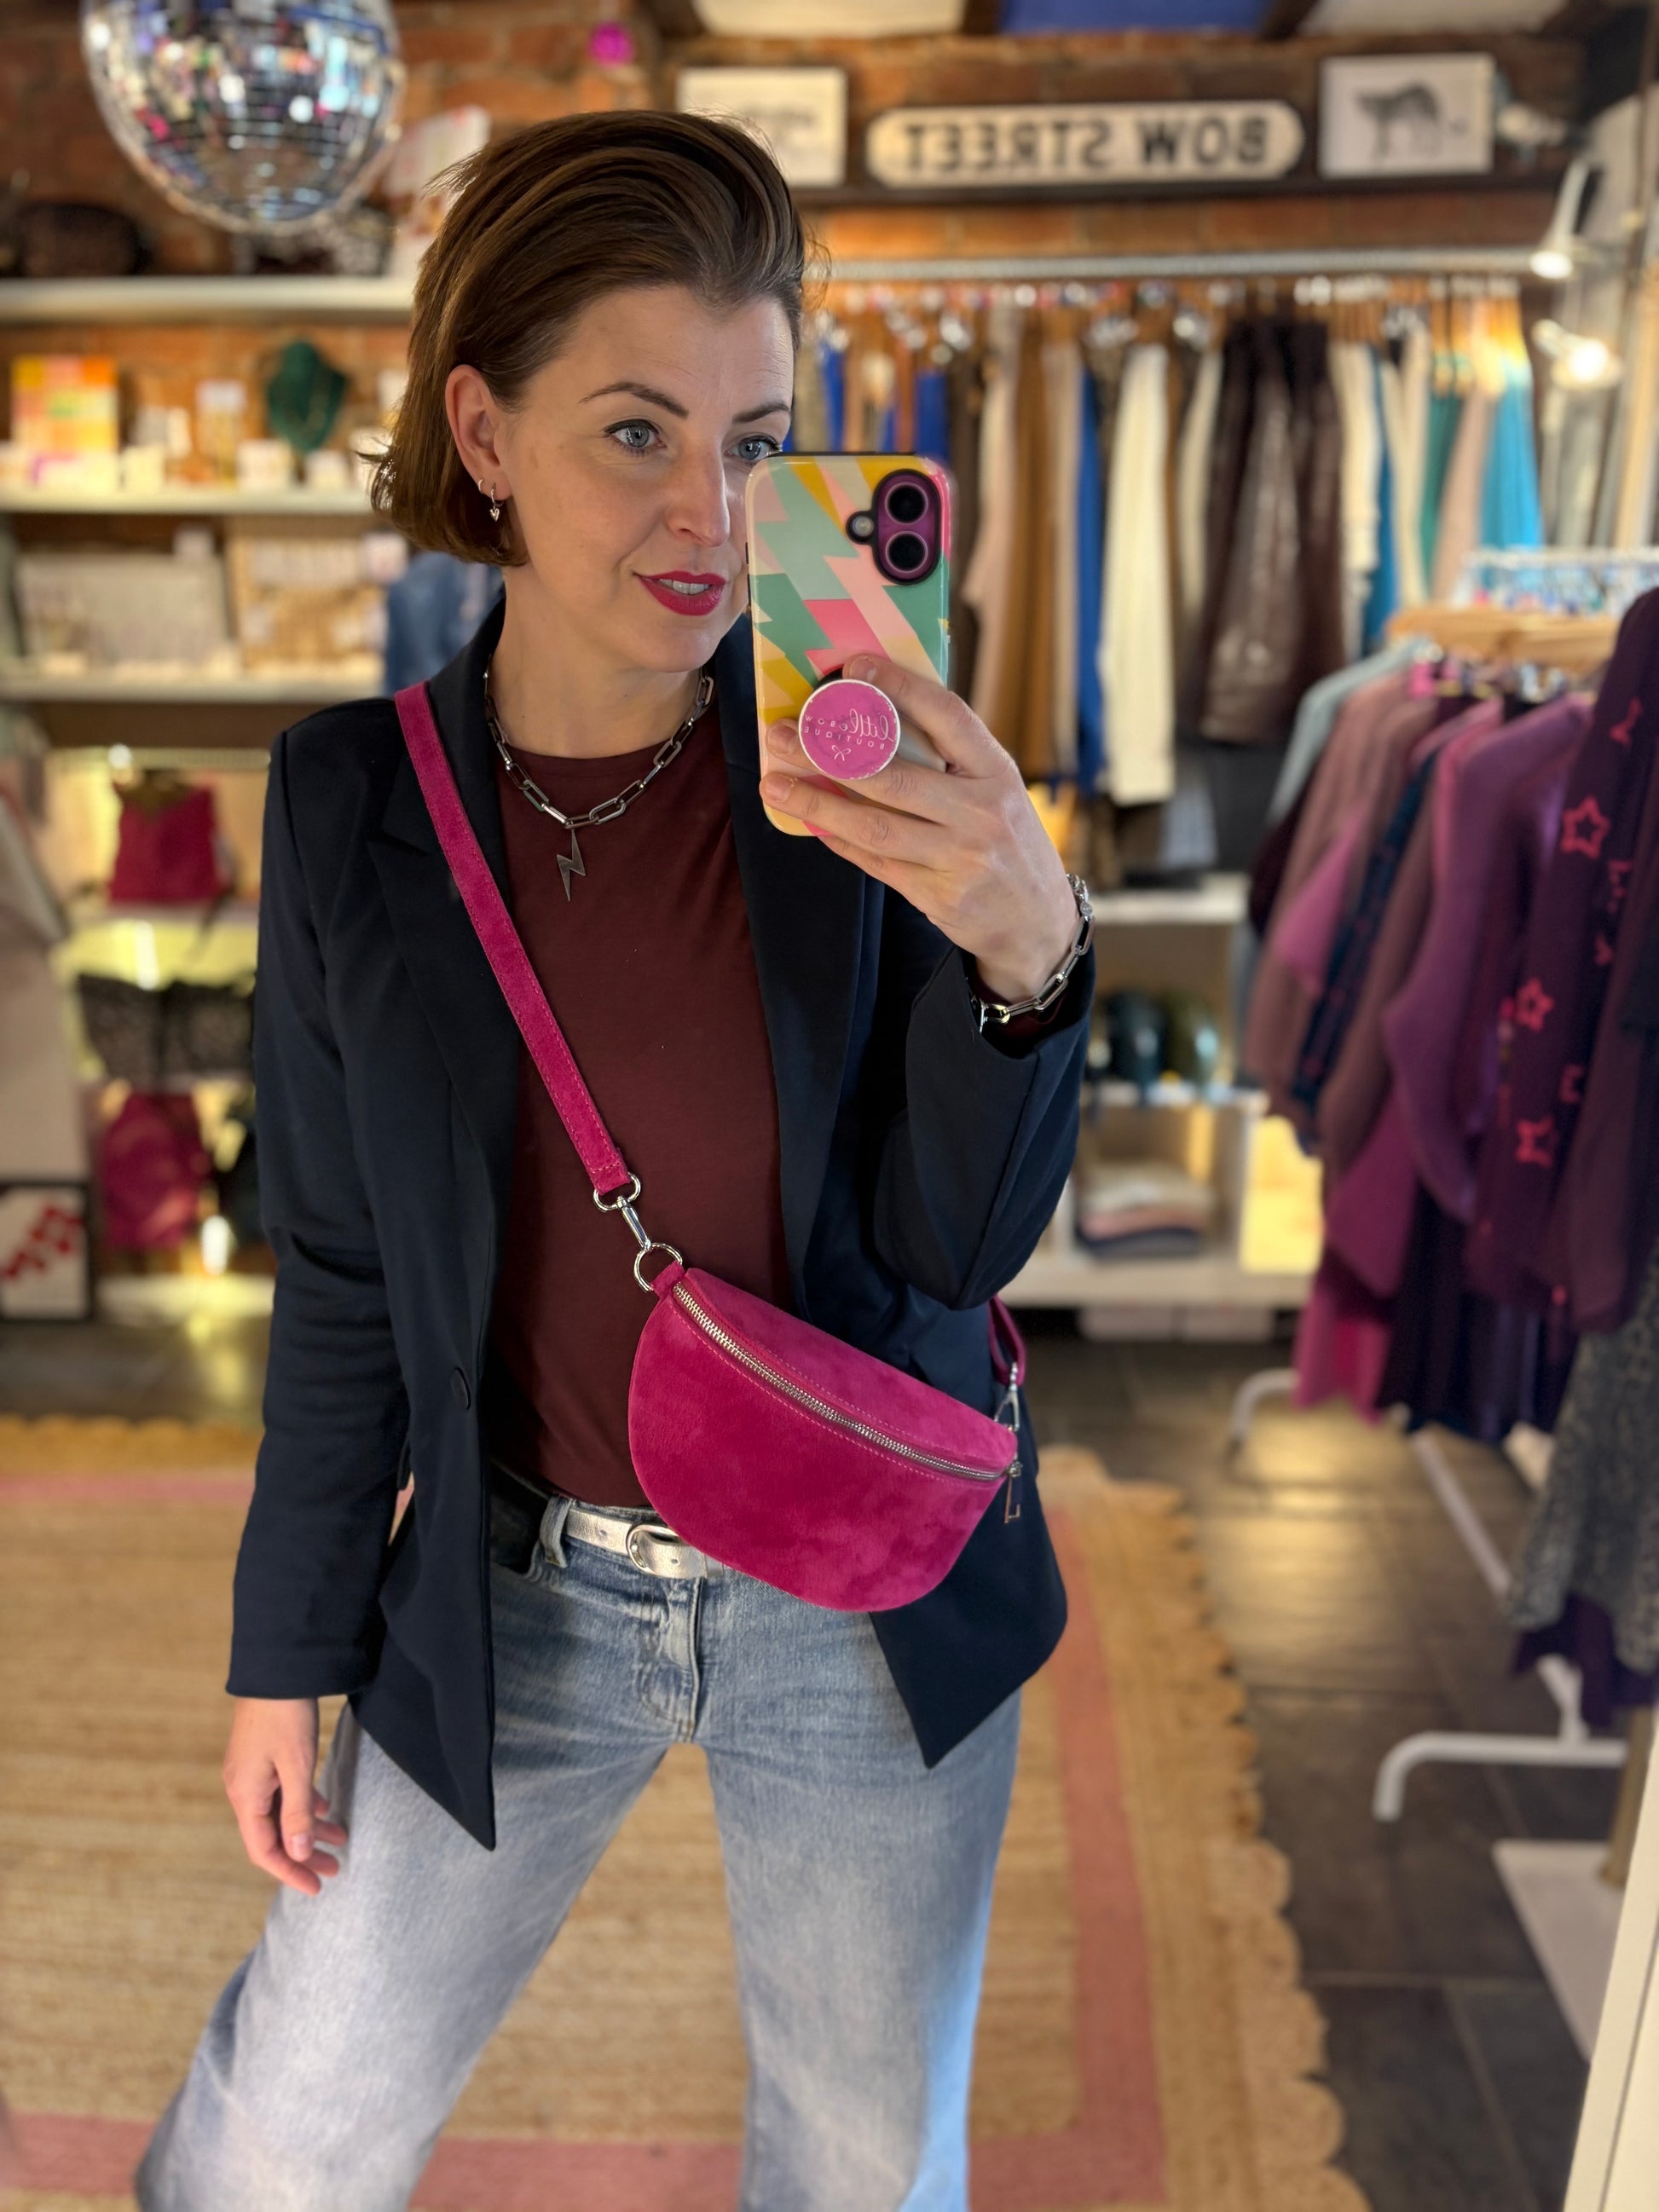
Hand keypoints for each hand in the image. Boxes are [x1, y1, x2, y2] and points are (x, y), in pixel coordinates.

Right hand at [223, 1696, 347, 1897]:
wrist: (276, 1668)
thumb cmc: (285, 1715)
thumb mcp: (297, 1766)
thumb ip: (297, 1812)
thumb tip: (298, 1854)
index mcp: (245, 1795)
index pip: (264, 1850)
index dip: (290, 1872)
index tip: (316, 1887)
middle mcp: (243, 1788)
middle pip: (272, 1835)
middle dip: (303, 1855)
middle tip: (334, 1869)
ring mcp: (251, 1773)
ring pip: (279, 1814)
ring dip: (307, 1829)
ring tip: (340, 1840)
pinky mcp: (262, 1758)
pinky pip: (281, 1793)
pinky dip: (302, 1804)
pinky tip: (324, 1807)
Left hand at [759, 655, 1077, 1002]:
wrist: (1038, 923)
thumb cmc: (1008, 843)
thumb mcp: (998, 791)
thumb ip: (950, 761)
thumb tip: (873, 721)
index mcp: (997, 773)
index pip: (948, 717)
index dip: (901, 687)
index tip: (854, 668)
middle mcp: (981, 813)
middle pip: (893, 777)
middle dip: (828, 753)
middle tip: (783, 735)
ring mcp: (959, 859)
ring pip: (874, 826)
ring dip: (817, 803)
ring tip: (776, 785)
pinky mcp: (937, 896)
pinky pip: (875, 862)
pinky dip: (837, 839)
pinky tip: (810, 821)